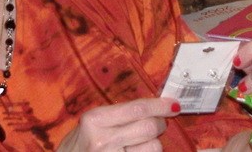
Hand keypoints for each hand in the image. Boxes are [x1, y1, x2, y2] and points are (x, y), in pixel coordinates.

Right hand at [57, 97, 179, 150]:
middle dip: (159, 124)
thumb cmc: (77, 145)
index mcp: (95, 120)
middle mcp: (103, 140)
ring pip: (153, 147)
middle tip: (155, 124)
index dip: (159, 106)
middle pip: (149, 127)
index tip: (173, 104)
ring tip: (138, 144)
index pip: (137, 109)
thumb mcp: (91, 123)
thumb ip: (117, 115)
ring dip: (153, 144)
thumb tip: (151, 108)